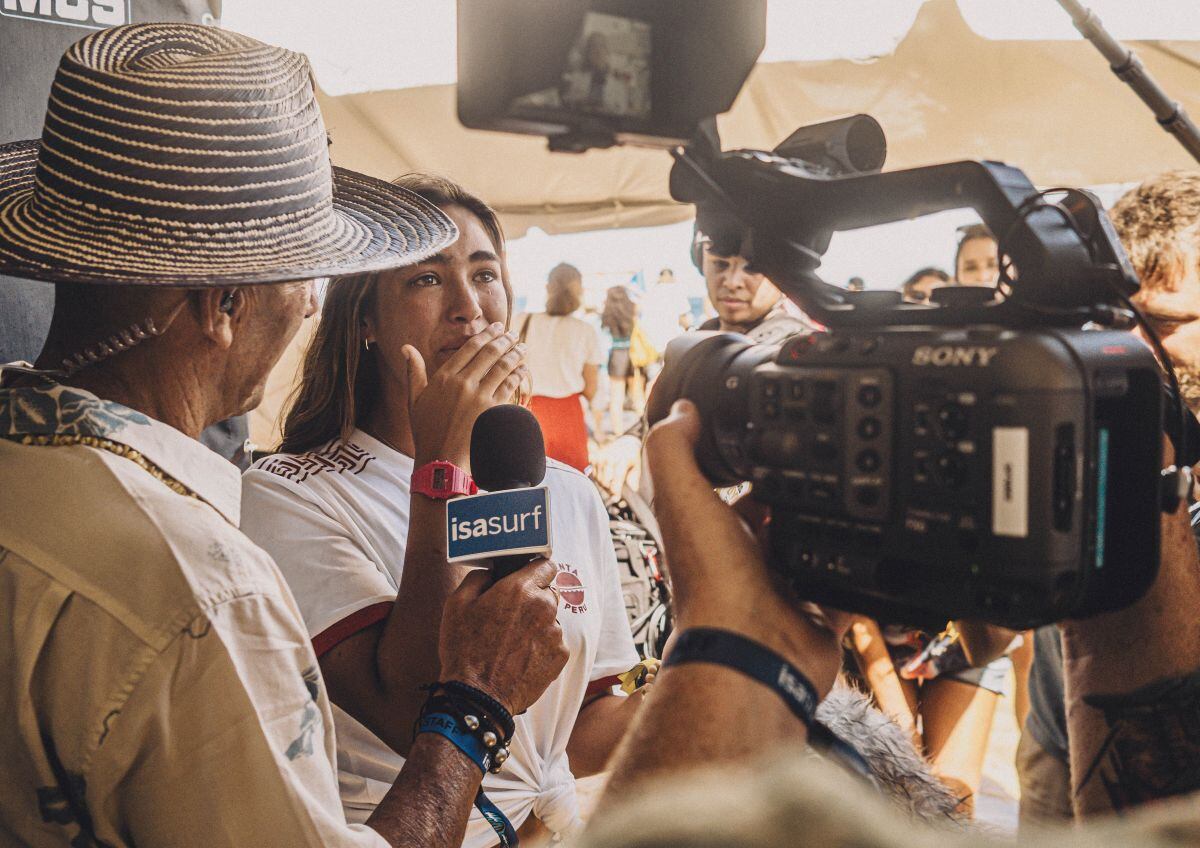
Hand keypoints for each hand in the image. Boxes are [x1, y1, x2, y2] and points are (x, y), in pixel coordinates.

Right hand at [405, 322, 529, 467]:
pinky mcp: (492, 410)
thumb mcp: (414, 399)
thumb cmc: (426, 431)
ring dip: (515, 354)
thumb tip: (406, 347)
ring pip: (502, 367)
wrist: (441, 460)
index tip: (496, 328)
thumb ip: (414, 371)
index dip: (486, 335)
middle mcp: (462, 383)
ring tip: (522, 347)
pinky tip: (523, 370)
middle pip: (489, 353)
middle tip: (512, 334)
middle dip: (504, 340)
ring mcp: (479, 397)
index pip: (470, 348)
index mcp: (444, 377)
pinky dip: (518, 375)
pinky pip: (509, 386)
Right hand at [439, 558, 568, 713]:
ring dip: (537, 624)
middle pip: (548, 592)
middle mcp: (544, 607)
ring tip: (513, 641)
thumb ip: (479, 577)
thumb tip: (492, 573)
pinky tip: (521, 657)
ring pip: (551, 619)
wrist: (477, 696)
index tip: (525, 578)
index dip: (534, 571)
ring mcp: (555, 633)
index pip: (546, 565)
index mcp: (520, 589)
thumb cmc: (464, 649)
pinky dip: (541, 647)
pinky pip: (554, 643)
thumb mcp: (457, 603)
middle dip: (533, 598)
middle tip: (511, 615)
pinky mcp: (560, 656)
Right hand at [592, 434, 640, 494]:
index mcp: (621, 460)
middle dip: (609, 490)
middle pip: (605, 482)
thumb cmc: (632, 458)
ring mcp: (599, 457)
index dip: (615, 493)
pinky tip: (606, 476)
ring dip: (604, 485)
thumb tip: (626, 497)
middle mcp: (608, 458)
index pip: (615, 482)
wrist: (625, 442)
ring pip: (598, 480)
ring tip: (611, 484)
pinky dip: (598, 478)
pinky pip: (593, 474)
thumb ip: (633, 482)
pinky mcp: (593, 457)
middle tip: (615, 492)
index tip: (617, 498)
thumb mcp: (637, 469)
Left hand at [645, 399, 849, 696]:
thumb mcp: (682, 500)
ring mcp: (786, 587)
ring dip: (832, 527)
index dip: (753, 464)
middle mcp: (748, 560)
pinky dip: (860, 570)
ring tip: (857, 493)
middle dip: (802, 493)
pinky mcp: (821, 611)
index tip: (778, 436)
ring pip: (816, 547)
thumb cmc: (712, 583)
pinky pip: (848, 585)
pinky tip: (875, 545)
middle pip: (781, 516)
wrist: (753, 652)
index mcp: (714, 533)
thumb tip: (679, 408)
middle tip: (830, 461)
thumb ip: (673, 451)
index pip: (736, 489)